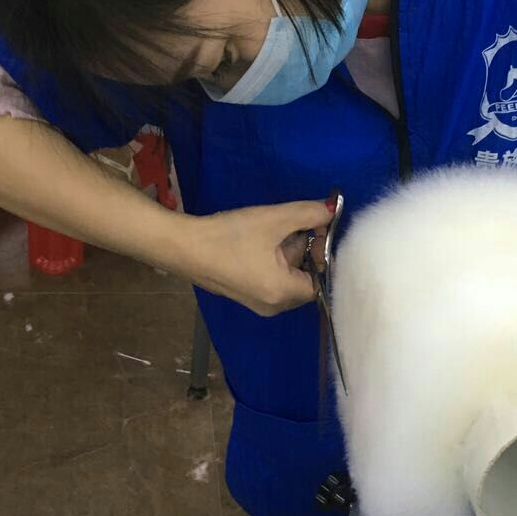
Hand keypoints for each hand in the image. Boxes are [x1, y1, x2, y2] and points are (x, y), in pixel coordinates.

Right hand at [183, 200, 333, 315]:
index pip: (322, 280)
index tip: (313, 231)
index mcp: (283, 294)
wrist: (182, 247)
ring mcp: (256, 303)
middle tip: (292, 227)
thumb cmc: (230, 236)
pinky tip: (258, 241)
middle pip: (305, 280)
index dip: (322, 254)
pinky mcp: (243, 295)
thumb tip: (334, 208)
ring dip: (287, 253)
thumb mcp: (275, 219)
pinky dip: (272, 260)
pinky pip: (270, 279)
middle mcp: (273, 306)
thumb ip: (309, 214)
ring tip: (272, 231)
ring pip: (286, 277)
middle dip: (304, 252)